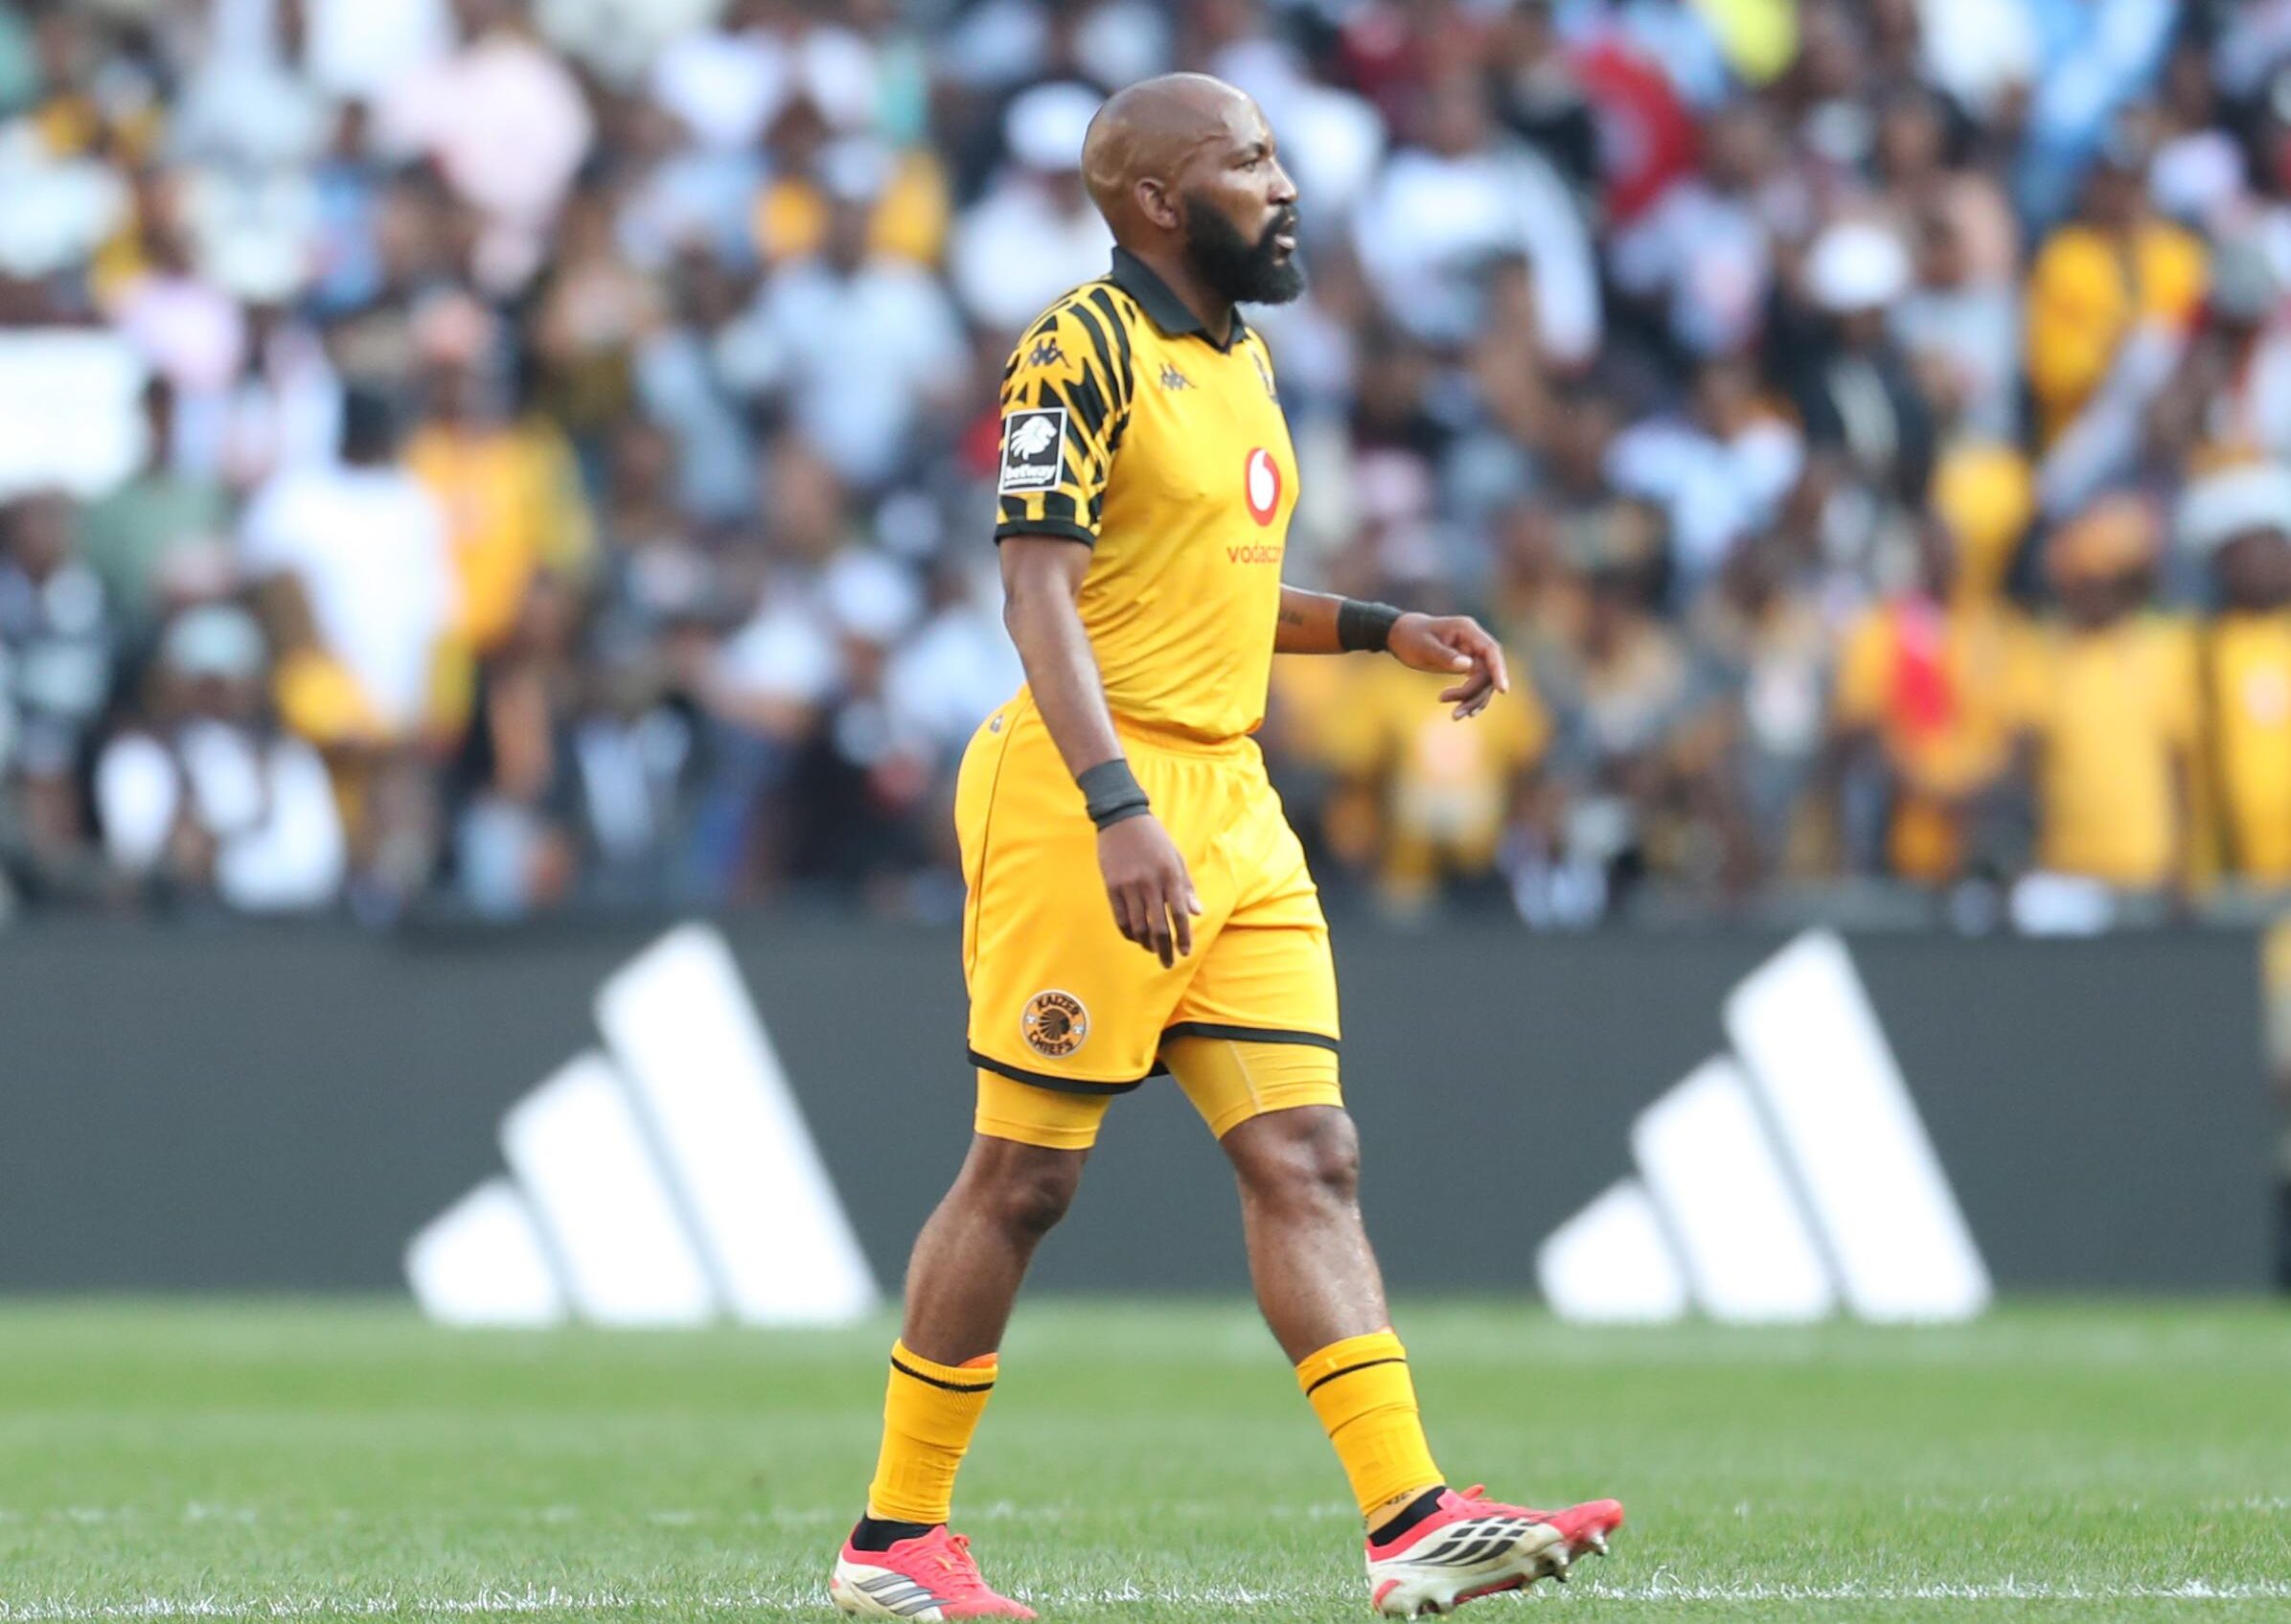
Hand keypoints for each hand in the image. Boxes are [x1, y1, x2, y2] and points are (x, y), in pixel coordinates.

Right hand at [1097, 814, 1200, 966]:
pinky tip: (1135, 938)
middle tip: (1168, 963)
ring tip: (1152, 950)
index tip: (1185, 952)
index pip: (1179, 914)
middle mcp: (1150, 883)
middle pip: (1159, 926)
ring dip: (1146, 943)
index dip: (1183, 936)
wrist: (1122, 819)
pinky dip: (1129, 932)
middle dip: (1165, 949)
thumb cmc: (1154, 839)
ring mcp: (1129, 886)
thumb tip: (1197, 913)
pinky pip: (1121, 918)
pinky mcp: (1112, 887)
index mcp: (1170, 875)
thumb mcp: (1176, 858)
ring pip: (1139, 926)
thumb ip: (1186, 887)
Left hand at [1389, 612, 1509, 718]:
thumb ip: (1444, 655)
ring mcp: (1473, 653)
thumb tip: (1467, 666)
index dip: (1499, 670)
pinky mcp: (1469, 664)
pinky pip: (1477, 683)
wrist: (1402, 635)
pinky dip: (1472, 698)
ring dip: (1472, 700)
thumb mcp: (1423, 647)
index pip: (1491, 650)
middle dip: (1474, 694)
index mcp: (1467, 630)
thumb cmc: (1411, 637)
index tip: (1503, 690)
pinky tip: (1464, 712)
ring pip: (1484, 681)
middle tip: (1455, 713)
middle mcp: (1474, 641)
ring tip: (1454, 716)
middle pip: (1488, 671)